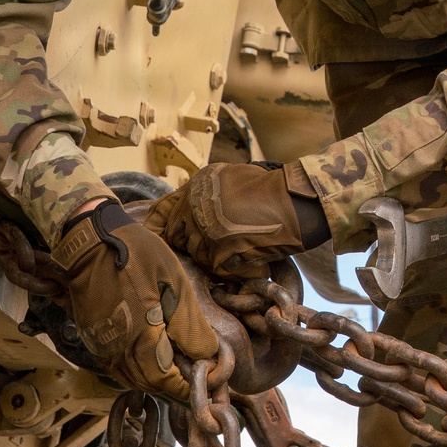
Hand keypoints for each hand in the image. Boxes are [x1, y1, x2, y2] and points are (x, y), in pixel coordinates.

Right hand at [52, 199, 217, 400]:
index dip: (184, 386)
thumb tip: (206, 354)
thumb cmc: (135, 255)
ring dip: (154, 379)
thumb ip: (189, 323)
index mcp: (139, 336)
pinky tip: (150, 356)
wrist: (89, 240)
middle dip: (172, 385)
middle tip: (194, 375)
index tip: (204, 382)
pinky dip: (136, 369)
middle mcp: (117, 348)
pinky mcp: (92, 337)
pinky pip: (115, 366)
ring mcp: (101, 344)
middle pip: (147, 383)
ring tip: (175, 367)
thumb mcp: (174, 282)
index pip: (164, 379)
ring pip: (129, 377)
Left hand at [144, 161, 329, 279]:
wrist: (290, 204)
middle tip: (213, 242)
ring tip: (237, 246)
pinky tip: (246, 258)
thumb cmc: (266, 188)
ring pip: (197, 255)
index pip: (161, 211)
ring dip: (213, 255)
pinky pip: (216, 269)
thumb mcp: (228, 176)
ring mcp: (203, 234)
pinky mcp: (218, 255)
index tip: (156, 235)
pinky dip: (230, 267)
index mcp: (193, 189)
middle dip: (191, 242)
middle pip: (176, 237)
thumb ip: (204, 191)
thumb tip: (189, 205)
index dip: (157, 225)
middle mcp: (193, 210)